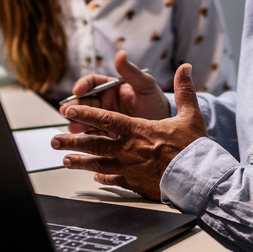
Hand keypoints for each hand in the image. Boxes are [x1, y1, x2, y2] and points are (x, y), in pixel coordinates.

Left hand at [51, 63, 206, 199]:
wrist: (198, 178)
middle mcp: (129, 149)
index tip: (69, 111)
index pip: (106, 119)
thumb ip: (185, 90)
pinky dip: (103, 176)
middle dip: (72, 141)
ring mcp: (130, 168)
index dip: (86, 114)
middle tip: (55, 140)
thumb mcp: (190, 114)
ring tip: (65, 160)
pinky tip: (95, 177)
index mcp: (138, 130)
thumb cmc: (193, 148)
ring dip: (80, 161)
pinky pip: (114, 179)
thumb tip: (185, 68)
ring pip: (98, 163)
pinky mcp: (135, 183)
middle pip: (94, 143)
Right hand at [60, 51, 170, 134]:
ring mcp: (104, 118)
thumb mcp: (145, 85)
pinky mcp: (105, 134)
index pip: (92, 82)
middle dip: (74, 106)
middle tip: (67, 111)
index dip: (82, 85)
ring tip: (72, 127)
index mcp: (111, 86)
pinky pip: (91, 134)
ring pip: (84, 118)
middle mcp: (105, 102)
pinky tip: (81, 139)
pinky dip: (84, 136)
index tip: (77, 91)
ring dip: (76, 121)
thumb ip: (131, 72)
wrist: (163, 128)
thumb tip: (121, 53)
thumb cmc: (154, 101)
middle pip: (83, 101)